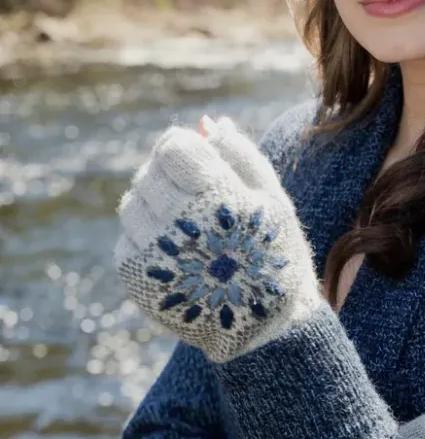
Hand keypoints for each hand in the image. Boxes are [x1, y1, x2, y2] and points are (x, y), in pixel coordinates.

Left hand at [114, 116, 323, 362]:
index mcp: (217, 197)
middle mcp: (178, 222)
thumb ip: (241, 155)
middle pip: (150, 170)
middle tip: (194, 187)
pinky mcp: (135, 277)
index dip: (183, 143)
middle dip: (169, 169)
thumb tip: (210, 123)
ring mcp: (152, 251)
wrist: (259, 325)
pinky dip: (144, 231)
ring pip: (132, 201)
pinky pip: (126, 235)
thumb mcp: (272, 197)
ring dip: (153, 198)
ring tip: (185, 217)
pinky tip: (174, 243)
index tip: (196, 151)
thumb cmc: (274, 252)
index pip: (173, 146)